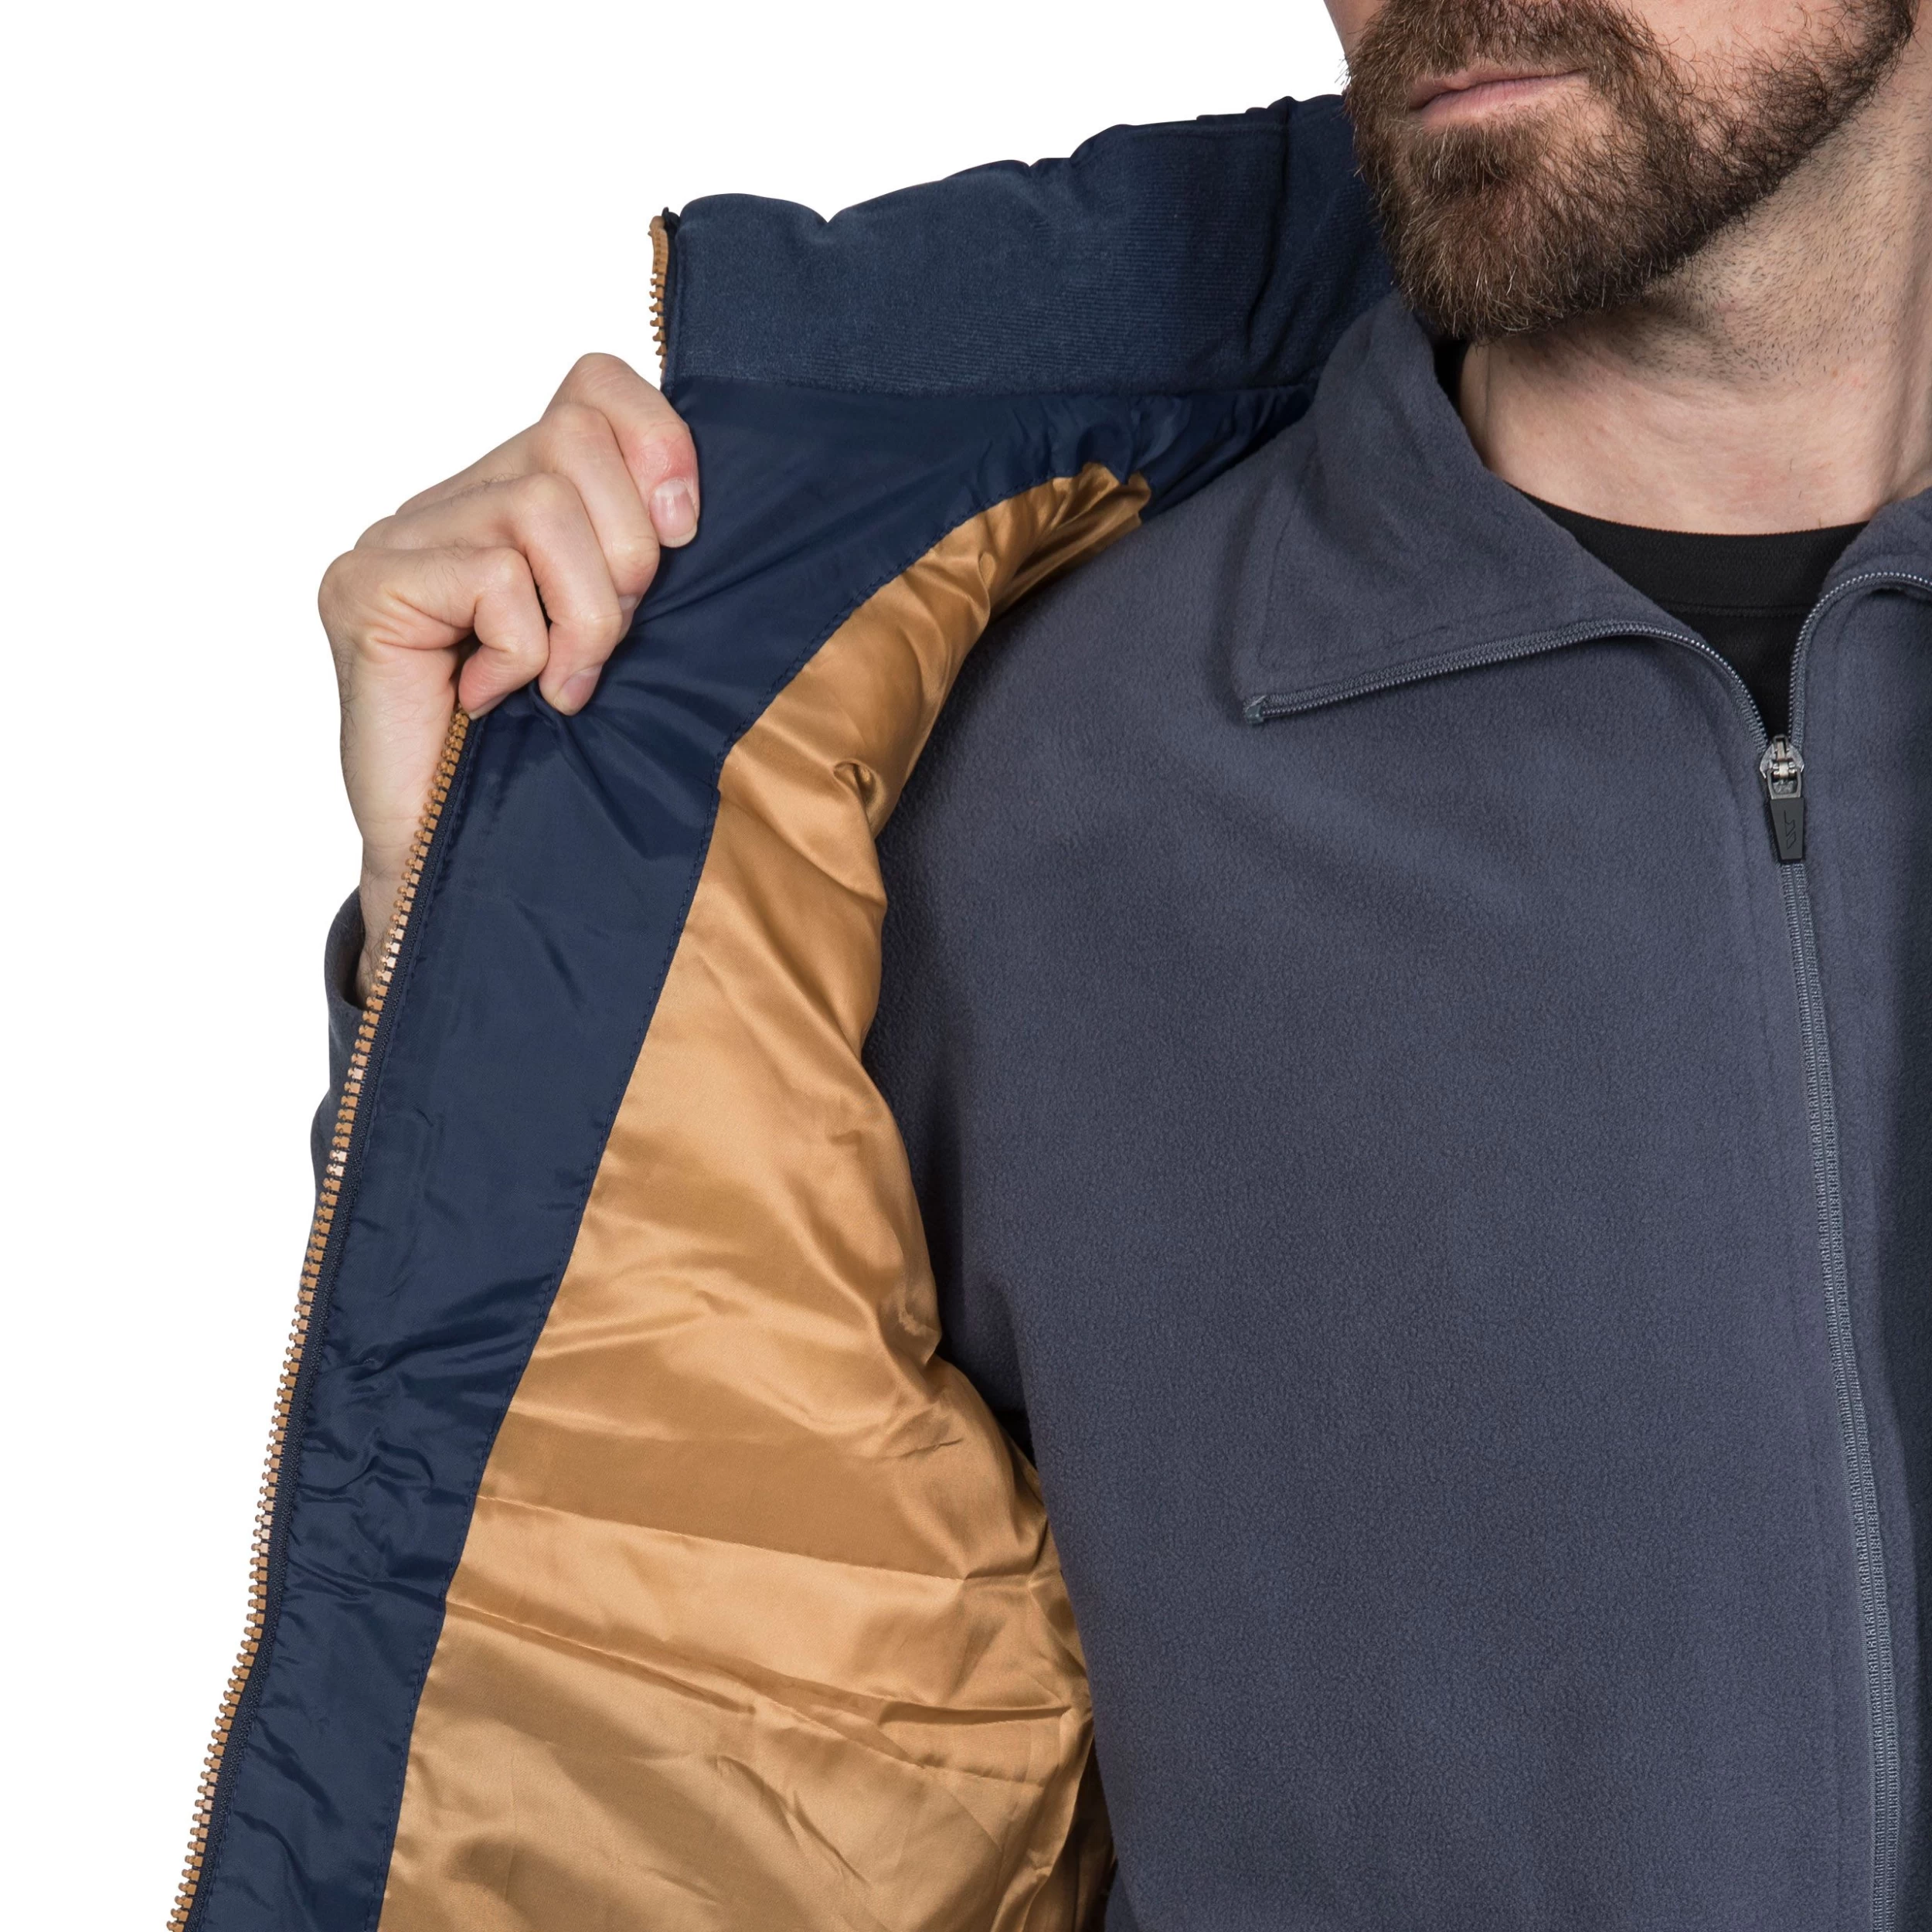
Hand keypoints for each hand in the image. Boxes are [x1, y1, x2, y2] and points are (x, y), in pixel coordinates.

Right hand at [319, 354, 697, 999]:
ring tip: (558, 685)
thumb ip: (648, 557)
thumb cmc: (557, 760)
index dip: (657, 443)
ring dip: (580, 617)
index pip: (593, 384)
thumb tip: (696, 501)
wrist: (463, 865)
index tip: (683, 535)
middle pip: (574, 440)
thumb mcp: (632, 640)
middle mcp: (451, 500)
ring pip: (540, 509)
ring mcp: (397, 539)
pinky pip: (493, 576)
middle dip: (625, 558)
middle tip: (603, 649)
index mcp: (518, 495)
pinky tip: (495, 699)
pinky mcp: (364, 586)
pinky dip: (523, 650)